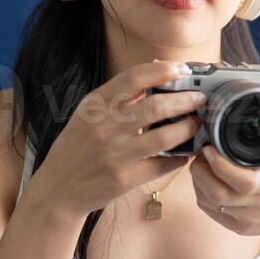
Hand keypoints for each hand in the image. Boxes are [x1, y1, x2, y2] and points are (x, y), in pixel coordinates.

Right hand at [25, 60, 205, 221]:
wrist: (58, 189)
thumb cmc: (76, 148)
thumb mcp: (87, 115)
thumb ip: (117, 96)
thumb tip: (154, 72)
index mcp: (95, 106)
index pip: (133, 77)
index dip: (162, 70)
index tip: (183, 69)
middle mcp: (104, 127)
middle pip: (156, 105)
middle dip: (186, 100)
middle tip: (200, 99)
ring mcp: (115, 154)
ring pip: (164, 136)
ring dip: (188, 128)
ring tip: (198, 123)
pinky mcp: (124, 179)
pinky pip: (161, 165)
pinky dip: (179, 157)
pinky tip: (186, 153)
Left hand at [190, 90, 259, 239]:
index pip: (244, 182)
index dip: (221, 166)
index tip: (210, 147)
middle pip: (217, 194)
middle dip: (200, 170)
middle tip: (203, 150)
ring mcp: (247, 219)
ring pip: (208, 202)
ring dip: (199, 179)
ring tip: (204, 160)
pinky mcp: (238, 227)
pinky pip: (209, 210)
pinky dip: (202, 192)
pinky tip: (208, 177)